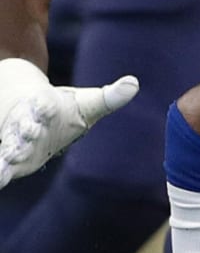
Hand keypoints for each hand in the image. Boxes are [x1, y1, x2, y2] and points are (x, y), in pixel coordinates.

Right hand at [0, 58, 138, 188]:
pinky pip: (1, 165)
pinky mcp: (8, 157)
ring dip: (7, 155)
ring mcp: (13, 140)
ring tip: (3, 169)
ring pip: (8, 146)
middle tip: (28, 134)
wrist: (25, 108)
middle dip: (25, 131)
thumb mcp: (88, 103)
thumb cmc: (63, 109)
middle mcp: (26, 122)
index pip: (45, 104)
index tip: (45, 106)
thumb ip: (110, 97)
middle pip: (25, 126)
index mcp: (45, 105)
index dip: (45, 106)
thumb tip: (134, 83)